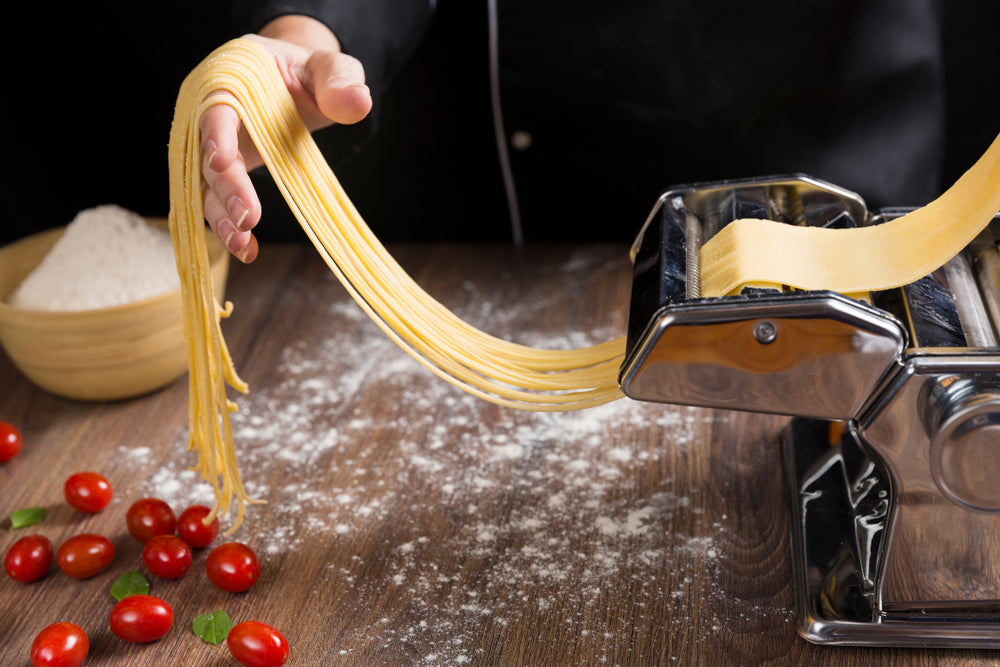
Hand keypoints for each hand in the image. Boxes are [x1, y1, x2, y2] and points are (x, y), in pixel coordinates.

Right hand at [199, 16, 371, 261]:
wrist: (293, 81)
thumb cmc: (307, 73)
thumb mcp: (329, 68)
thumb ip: (340, 81)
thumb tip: (360, 102)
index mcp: (228, 79)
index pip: (215, 107)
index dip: (217, 135)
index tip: (222, 162)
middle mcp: (208, 114)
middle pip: (205, 155)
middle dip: (225, 189)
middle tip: (247, 218)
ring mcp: (210, 148)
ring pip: (204, 186)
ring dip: (221, 218)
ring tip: (243, 244)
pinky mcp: (219, 174)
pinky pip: (216, 203)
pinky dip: (229, 228)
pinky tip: (247, 251)